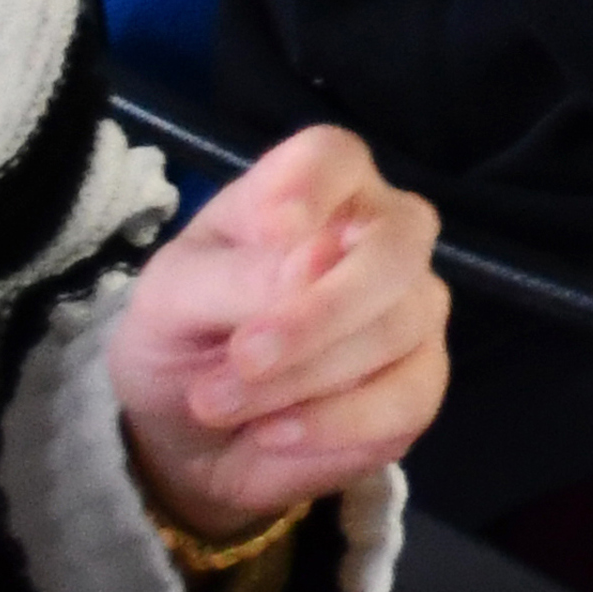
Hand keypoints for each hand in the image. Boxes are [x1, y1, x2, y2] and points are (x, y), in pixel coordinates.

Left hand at [113, 128, 448, 542]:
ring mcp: (414, 305)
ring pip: (396, 328)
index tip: (273, 227)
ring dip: (299, 378)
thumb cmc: (181, 336)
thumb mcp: (170, 302)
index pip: (333, 158)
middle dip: (322, 310)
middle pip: (395, 245)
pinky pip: (407, 398)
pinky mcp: (422, 380)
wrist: (189, 433)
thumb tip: (316, 257)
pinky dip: (333, 425)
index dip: (311, 187)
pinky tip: (272, 434)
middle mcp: (382, 234)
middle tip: (245, 356)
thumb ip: (234, 276)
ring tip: (217, 404)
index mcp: (314, 191)